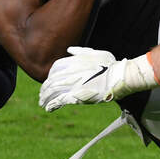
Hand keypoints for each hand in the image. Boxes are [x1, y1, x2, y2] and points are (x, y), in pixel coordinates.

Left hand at [39, 47, 158, 111]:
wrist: (117, 77)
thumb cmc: (110, 65)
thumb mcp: (96, 53)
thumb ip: (81, 51)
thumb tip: (69, 49)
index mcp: (72, 61)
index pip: (54, 69)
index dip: (50, 76)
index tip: (50, 82)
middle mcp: (68, 72)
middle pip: (50, 81)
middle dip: (44, 88)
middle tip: (42, 95)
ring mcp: (70, 84)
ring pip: (51, 91)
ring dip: (45, 98)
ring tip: (42, 103)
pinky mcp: (73, 96)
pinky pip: (57, 101)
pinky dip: (51, 104)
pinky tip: (48, 108)